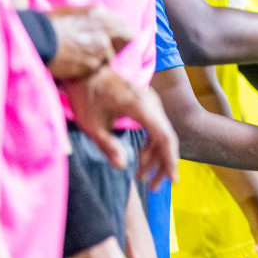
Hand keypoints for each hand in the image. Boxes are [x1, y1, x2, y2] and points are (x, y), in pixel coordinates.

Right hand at [47, 6, 131, 79]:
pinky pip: (96, 69)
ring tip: (81, 59)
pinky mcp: (94, 63)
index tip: (113, 40)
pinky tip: (75, 65)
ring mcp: (101, 47)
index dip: (118, 34)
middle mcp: (106, 29)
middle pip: (125, 40)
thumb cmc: (48, 25)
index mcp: (100, 14)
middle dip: (117, 46)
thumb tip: (98, 20)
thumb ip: (89, 17)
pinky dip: (87, 69)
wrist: (38, 39)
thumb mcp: (71, 12)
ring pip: (109, 56)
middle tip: (104, 52)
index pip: (122, 24)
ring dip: (98, 59)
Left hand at [62, 68, 180, 188]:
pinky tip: (139, 159)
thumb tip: (123, 167)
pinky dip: (150, 144)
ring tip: (141, 177)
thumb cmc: (85, 95)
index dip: (170, 160)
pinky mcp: (145, 103)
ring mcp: (150, 102)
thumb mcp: (92, 124)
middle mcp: (151, 103)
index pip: (164, 137)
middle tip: (154, 187)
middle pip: (166, 137)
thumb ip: (108, 146)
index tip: (173, 180)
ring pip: (161, 133)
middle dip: (162, 164)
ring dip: (154, 156)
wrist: (85, 69)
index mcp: (141, 107)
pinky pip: (154, 126)